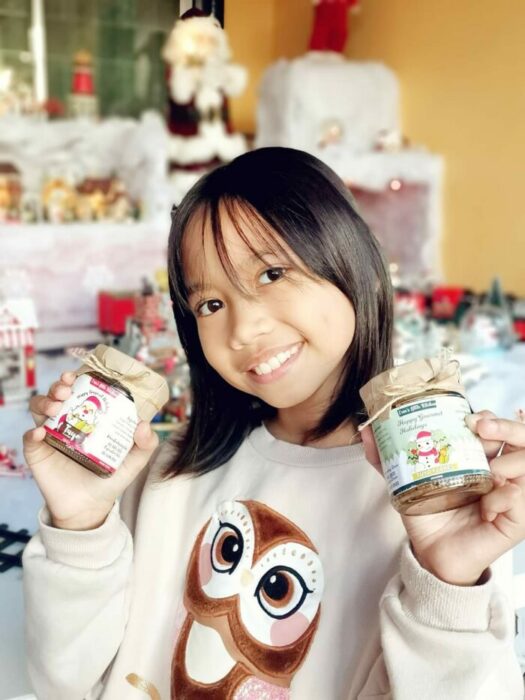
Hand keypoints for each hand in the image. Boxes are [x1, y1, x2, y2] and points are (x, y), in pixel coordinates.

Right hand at [23, 372, 158, 530]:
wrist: (90, 507)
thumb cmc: (110, 479)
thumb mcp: (134, 461)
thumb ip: (146, 444)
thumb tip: (144, 424)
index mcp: (88, 417)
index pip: (79, 390)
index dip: (76, 378)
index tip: (78, 375)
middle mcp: (67, 422)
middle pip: (56, 394)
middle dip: (58, 386)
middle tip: (67, 389)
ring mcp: (50, 436)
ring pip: (38, 408)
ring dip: (44, 402)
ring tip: (56, 407)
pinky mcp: (37, 453)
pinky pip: (29, 437)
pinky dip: (32, 432)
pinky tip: (41, 432)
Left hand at [362, 411, 524, 585]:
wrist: (431, 553)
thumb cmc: (427, 514)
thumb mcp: (405, 481)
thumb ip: (387, 457)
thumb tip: (367, 430)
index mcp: (479, 456)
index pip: (496, 427)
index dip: (488, 417)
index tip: (468, 417)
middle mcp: (500, 470)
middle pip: (521, 437)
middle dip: (506, 427)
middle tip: (481, 427)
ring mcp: (511, 494)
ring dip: (511, 460)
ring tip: (490, 469)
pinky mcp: (514, 520)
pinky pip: (519, 499)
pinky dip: (505, 498)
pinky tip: (487, 506)